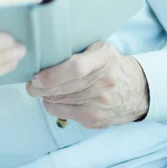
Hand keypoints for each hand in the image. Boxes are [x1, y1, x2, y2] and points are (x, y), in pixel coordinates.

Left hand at [26, 41, 148, 128]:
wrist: (136, 90)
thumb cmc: (109, 65)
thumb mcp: (99, 48)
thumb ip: (77, 49)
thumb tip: (42, 51)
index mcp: (104, 57)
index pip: (76, 68)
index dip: (53, 75)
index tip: (37, 77)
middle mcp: (105, 80)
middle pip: (64, 88)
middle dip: (40, 88)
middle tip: (30, 84)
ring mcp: (101, 102)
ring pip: (61, 101)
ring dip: (45, 96)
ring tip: (39, 89)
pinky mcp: (96, 118)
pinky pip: (64, 113)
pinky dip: (52, 106)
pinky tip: (52, 99)